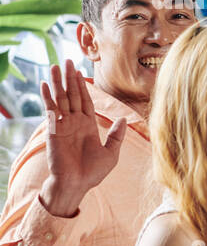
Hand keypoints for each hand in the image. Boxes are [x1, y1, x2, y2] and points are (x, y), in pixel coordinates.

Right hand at [38, 60, 125, 216]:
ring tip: (55, 66)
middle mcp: (75, 122)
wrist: (77, 184)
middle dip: (70, 78)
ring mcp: (63, 125)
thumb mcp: (111, 153)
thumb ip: (116, 135)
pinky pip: (51, 110)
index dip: (83, 86)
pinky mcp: (54, 130)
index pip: (86, 100)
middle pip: (72, 95)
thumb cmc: (93, 172)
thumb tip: (123, 118)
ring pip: (61, 99)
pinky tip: (44, 84)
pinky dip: (48, 97)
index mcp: (88, 125)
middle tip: (67, 61)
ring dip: (57, 83)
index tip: (80, 71)